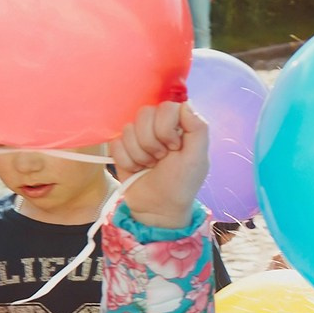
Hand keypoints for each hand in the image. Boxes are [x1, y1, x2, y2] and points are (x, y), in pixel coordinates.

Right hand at [109, 101, 208, 227]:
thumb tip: (186, 104)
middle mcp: (157, 125)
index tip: (174, 147)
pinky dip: (127, 161)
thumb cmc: (181, 184)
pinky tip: (137, 169)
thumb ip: (198, 129)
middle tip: (161, 158)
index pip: (166, 107)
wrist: (158, 208)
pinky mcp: (121, 147)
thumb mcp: (197, 158)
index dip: (166, 128)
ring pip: (128, 128)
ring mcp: (138, 135)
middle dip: (152, 142)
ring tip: (150, 165)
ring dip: (140, 154)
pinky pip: (116, 143)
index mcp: (179, 123)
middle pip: (145, 113)